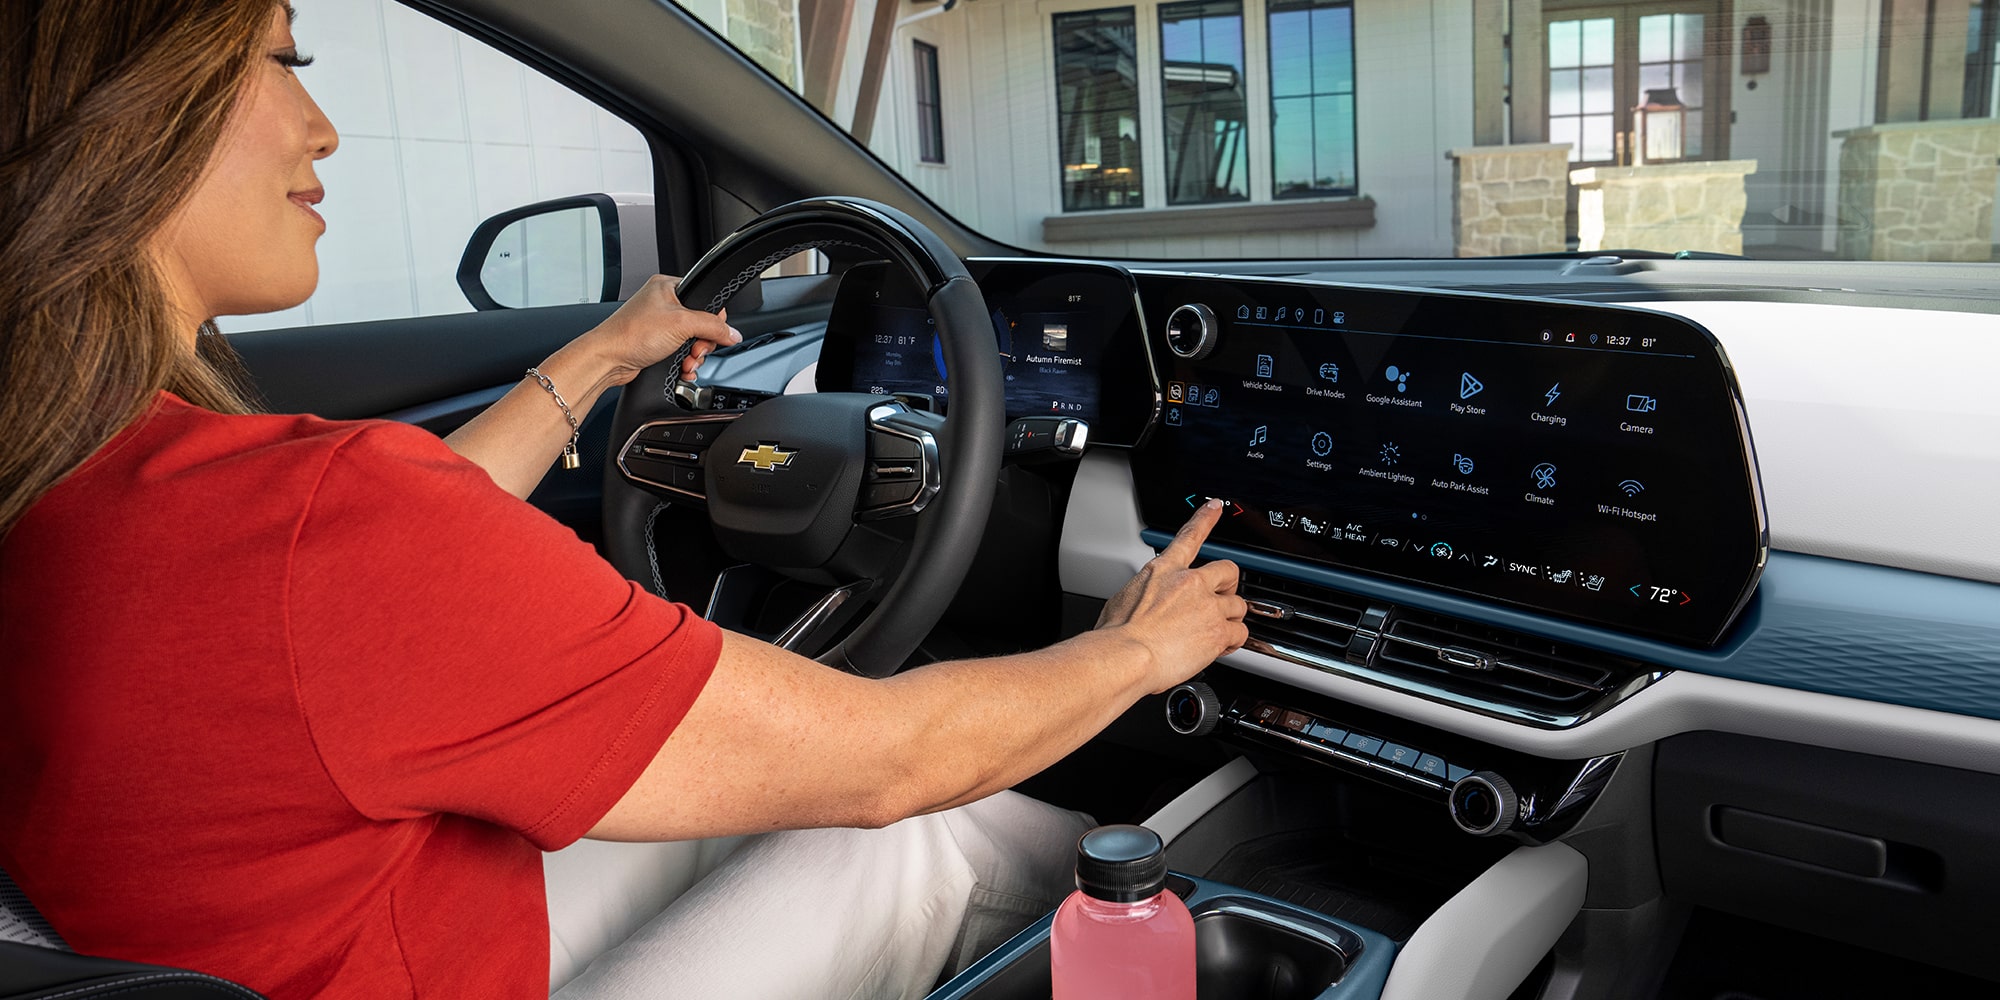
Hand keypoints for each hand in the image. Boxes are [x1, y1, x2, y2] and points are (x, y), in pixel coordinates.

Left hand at [578, 274, 741, 385]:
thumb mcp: (681, 323)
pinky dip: (685, 362)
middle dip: (702, 342)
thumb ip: (712, 326)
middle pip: (701, 323)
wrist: (608, 359)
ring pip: (692, 340)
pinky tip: (682, 368)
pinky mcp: (656, 343)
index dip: (713, 318)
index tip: (712, 333)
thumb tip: (732, 333)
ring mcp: (659, 324)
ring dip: (694, 356)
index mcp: (668, 286)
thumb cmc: (631, 334)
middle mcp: (663, 303)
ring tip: (686, 361)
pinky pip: (681, 352)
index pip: (705, 298)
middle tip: (695, 349)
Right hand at [1095, 499, 1247, 692]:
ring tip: (1212, 633)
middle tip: (1219, 602)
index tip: (1214, 507)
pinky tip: (1219, 647)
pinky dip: (1233, 641)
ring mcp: (1207, 606)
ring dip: (1229, 619)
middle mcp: (1189, 583)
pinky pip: (1240, 633)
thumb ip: (1145, 594)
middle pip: (1228, 571)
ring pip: (1238, 605)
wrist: (1126, 656)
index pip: (1189, 536)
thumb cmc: (1118, 634)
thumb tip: (1146, 603)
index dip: (1205, 518)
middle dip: (1228, 586)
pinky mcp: (1218, 630)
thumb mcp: (1124, 599)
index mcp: (1164, 571)